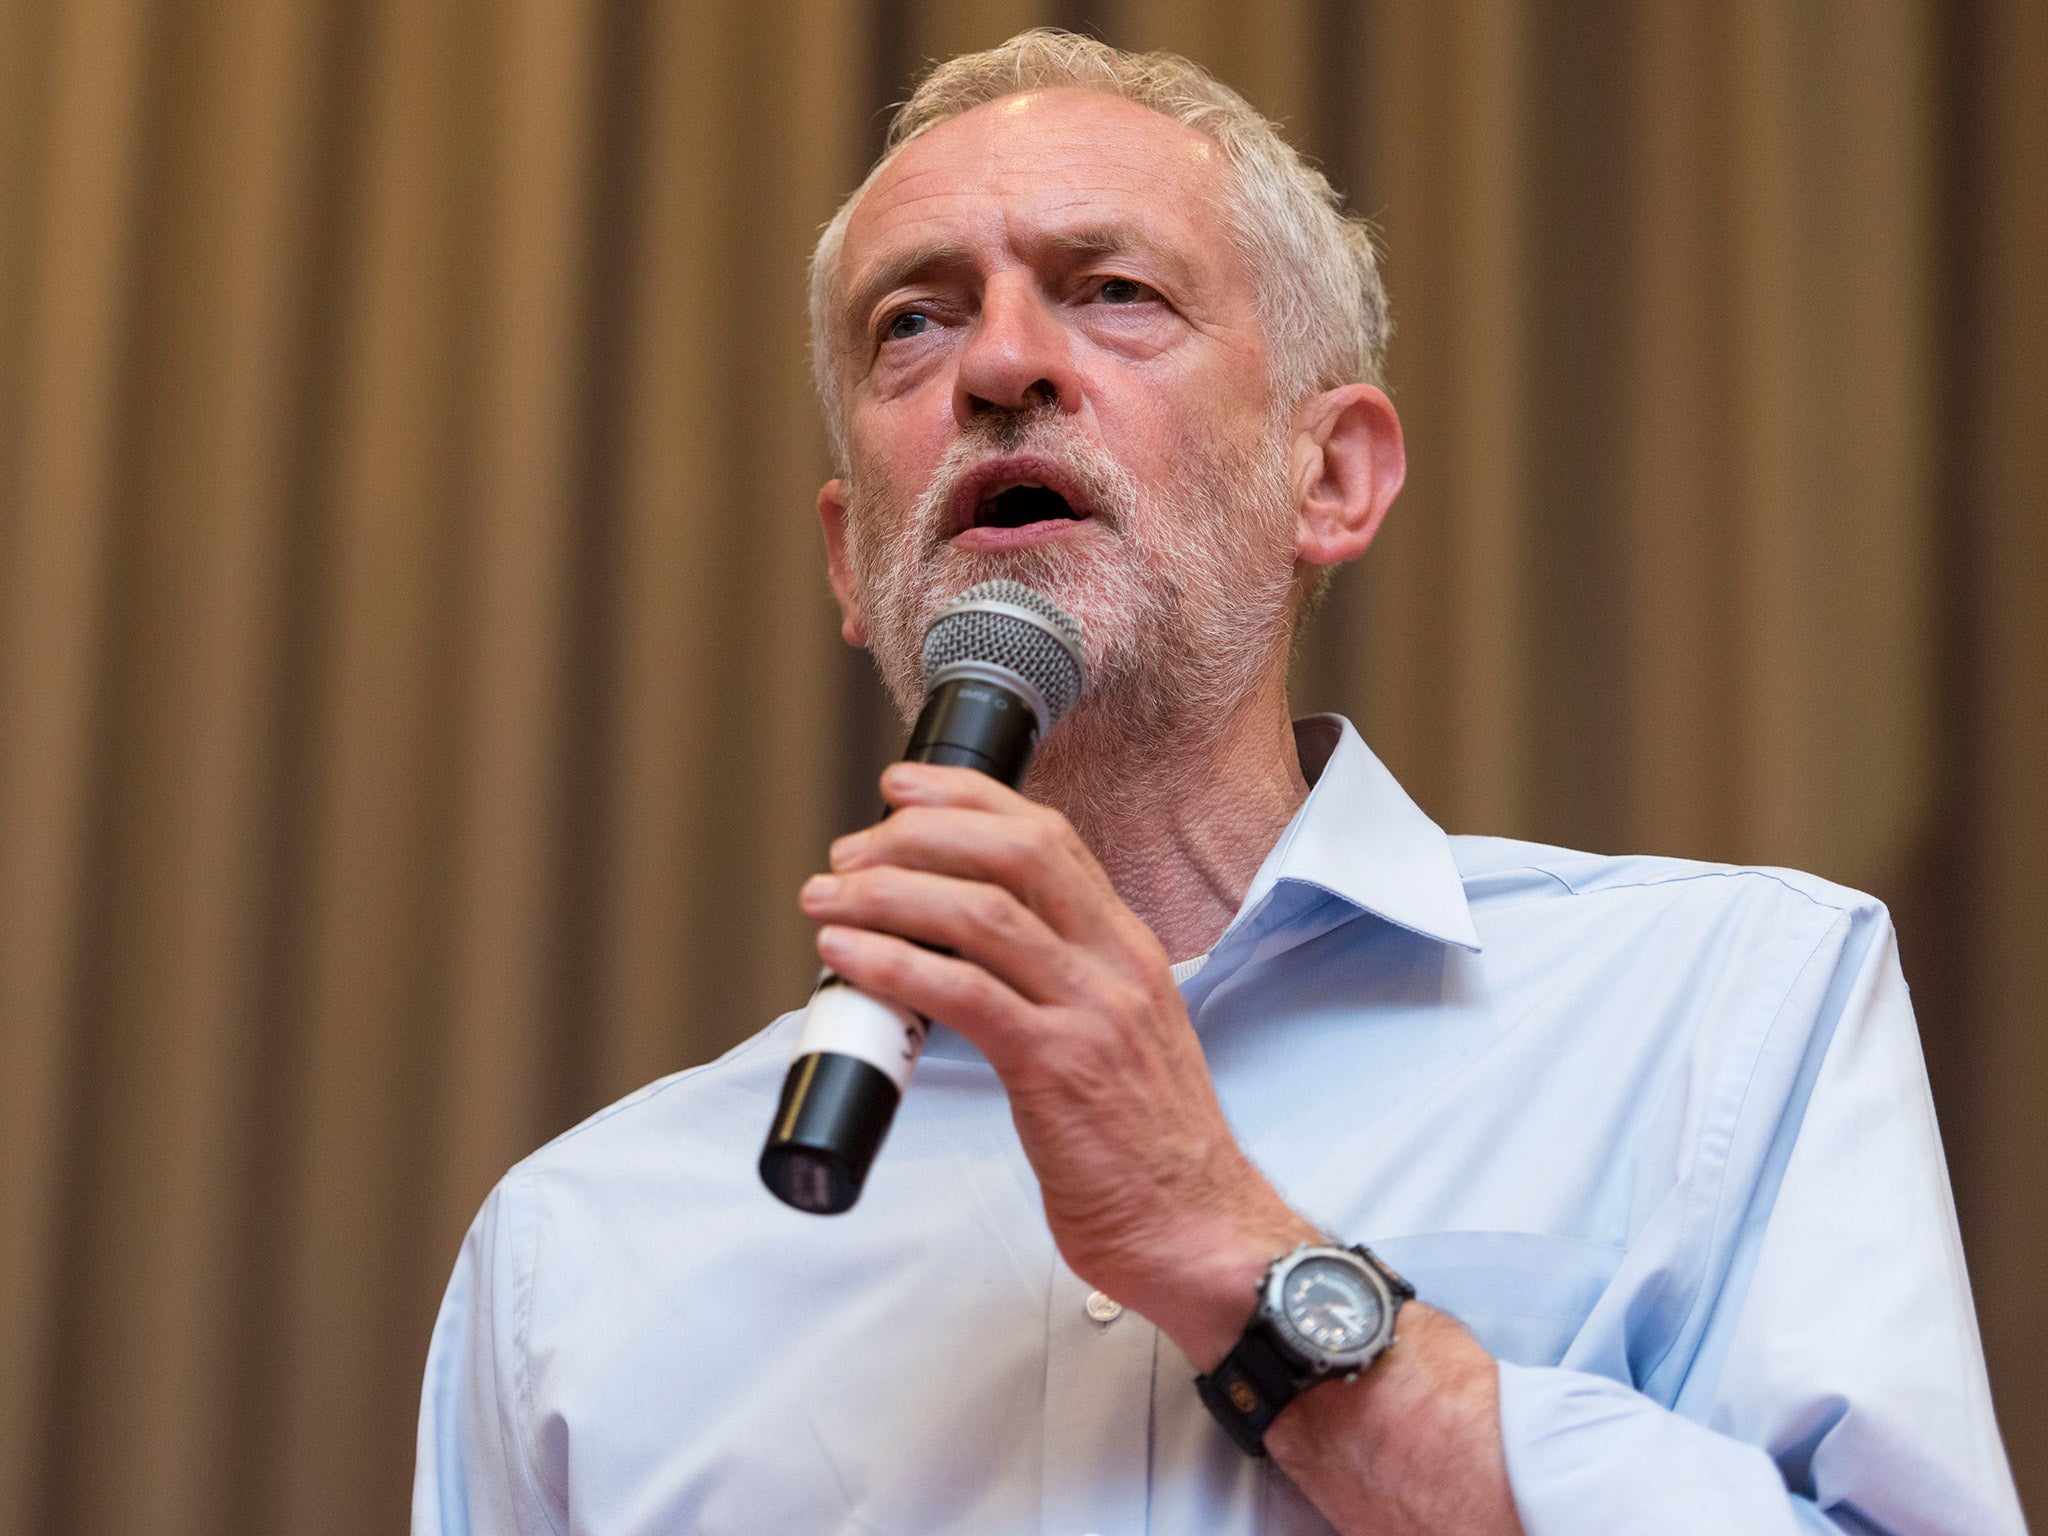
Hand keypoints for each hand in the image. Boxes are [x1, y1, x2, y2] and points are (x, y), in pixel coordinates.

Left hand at [798, 762, 1311, 1362]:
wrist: (1199, 1229)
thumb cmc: (1147, 1147)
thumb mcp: (1119, 1036)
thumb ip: (1062, 986)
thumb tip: (965, 957)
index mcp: (1127, 948)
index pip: (1050, 837)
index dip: (970, 800)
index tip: (904, 792)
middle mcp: (1114, 964)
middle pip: (1015, 853)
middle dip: (920, 834)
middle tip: (850, 851)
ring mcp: (1091, 1012)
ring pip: (982, 913)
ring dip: (889, 895)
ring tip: (827, 901)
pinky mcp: (1059, 1068)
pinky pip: (965, 994)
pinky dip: (895, 965)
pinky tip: (849, 958)